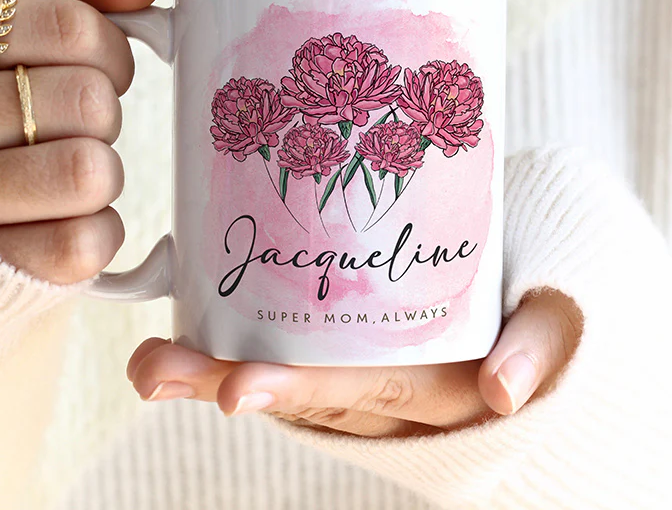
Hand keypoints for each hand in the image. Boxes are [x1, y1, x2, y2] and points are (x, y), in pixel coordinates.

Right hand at [0, 0, 158, 283]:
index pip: (75, 29)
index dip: (111, 49)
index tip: (93, 65)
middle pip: (88, 103)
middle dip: (101, 112)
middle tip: (67, 121)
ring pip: (88, 173)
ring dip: (100, 169)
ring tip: (61, 163)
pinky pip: (80, 246)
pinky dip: (95, 229)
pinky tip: (60, 215)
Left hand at [127, 289, 581, 435]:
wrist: (522, 304)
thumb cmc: (530, 306)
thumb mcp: (549, 320)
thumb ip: (539, 346)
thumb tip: (503, 392)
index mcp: (432, 384)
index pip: (357, 390)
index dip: (297, 389)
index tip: (235, 387)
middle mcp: (383, 388)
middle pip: (296, 389)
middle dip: (222, 381)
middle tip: (153, 369)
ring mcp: (357, 370)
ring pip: (280, 375)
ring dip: (208, 368)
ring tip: (146, 360)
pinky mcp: (342, 346)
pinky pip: (285, 351)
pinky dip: (232, 344)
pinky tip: (183, 325)